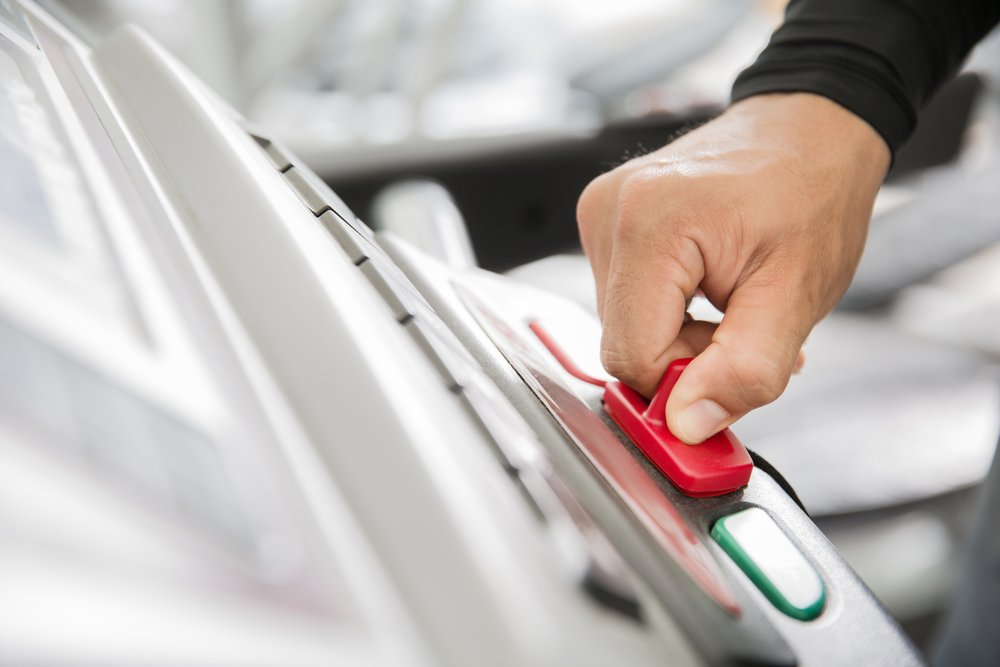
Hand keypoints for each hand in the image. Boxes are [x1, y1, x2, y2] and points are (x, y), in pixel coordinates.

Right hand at [577, 93, 889, 442]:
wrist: (810, 127)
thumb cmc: (812, 192)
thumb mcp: (797, 294)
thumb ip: (745, 369)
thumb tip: (686, 423)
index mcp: (650, 225)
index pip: (631, 356)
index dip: (682, 383)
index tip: (732, 375)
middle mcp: (610, 212)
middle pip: (624, 342)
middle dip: (685, 356)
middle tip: (743, 327)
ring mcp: (601, 213)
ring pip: (623, 325)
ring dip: (678, 334)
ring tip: (732, 301)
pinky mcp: (605, 219)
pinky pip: (624, 298)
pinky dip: (667, 310)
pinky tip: (707, 287)